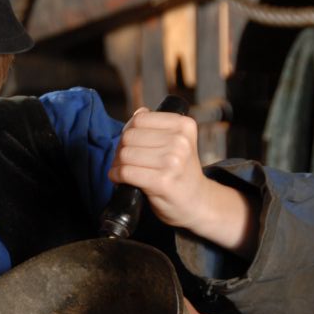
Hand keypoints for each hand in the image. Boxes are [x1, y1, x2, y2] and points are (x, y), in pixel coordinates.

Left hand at [108, 107, 206, 229]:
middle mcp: (180, 141)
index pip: (140, 119)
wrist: (197, 202)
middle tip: (125, 160)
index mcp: (184, 126)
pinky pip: (126, 172)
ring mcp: (172, 162)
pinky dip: (117, 175)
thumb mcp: (178, 143)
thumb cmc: (181, 172)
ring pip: (125, 154)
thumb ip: (158, 127)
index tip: (130, 143)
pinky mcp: (162, 182)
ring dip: (118, 164)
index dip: (128, 131)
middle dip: (121, 149)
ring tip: (123, 170)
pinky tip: (120, 178)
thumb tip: (139, 112)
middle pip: (129, 136)